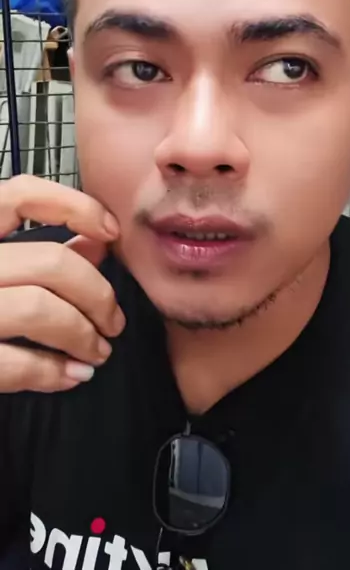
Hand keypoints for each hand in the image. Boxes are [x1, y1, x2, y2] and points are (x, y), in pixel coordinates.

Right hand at [0, 175, 124, 392]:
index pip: (20, 195)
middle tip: (113, 322)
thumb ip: (38, 253)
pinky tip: (70, 375)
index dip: (74, 207)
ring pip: (39, 309)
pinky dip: (53, 372)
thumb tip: (97, 244)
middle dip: (97, 294)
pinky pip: (15, 363)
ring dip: (82, 335)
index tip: (110, 232)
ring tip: (98, 352)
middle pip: (50, 262)